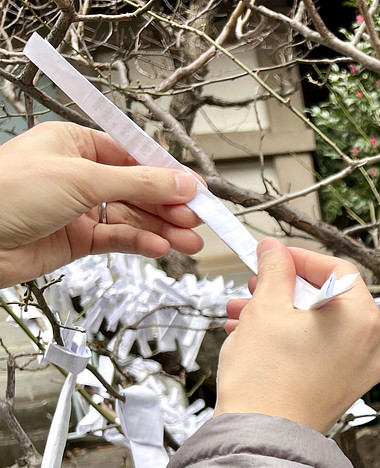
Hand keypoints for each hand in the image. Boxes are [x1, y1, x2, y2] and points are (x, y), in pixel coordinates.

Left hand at [0, 122, 203, 286]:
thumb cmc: (6, 192)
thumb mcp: (82, 178)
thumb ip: (138, 183)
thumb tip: (181, 182)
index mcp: (76, 144)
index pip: (134, 156)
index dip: (167, 174)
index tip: (196, 190)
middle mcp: (79, 175)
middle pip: (139, 190)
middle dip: (169, 206)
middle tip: (197, 220)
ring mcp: (79, 209)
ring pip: (133, 218)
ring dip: (162, 229)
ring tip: (188, 241)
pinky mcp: (77, 240)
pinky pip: (118, 239)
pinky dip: (141, 243)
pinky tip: (159, 247)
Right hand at [215, 238, 379, 432]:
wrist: (261, 439)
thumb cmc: (266, 378)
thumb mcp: (266, 308)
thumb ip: (275, 270)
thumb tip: (274, 250)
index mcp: (363, 319)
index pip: (338, 270)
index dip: (300, 259)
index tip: (272, 257)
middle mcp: (373, 345)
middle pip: (329, 298)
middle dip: (284, 290)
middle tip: (253, 286)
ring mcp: (362, 370)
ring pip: (321, 326)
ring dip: (281, 314)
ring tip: (240, 314)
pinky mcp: (345, 388)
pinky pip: (322, 350)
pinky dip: (293, 340)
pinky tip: (253, 337)